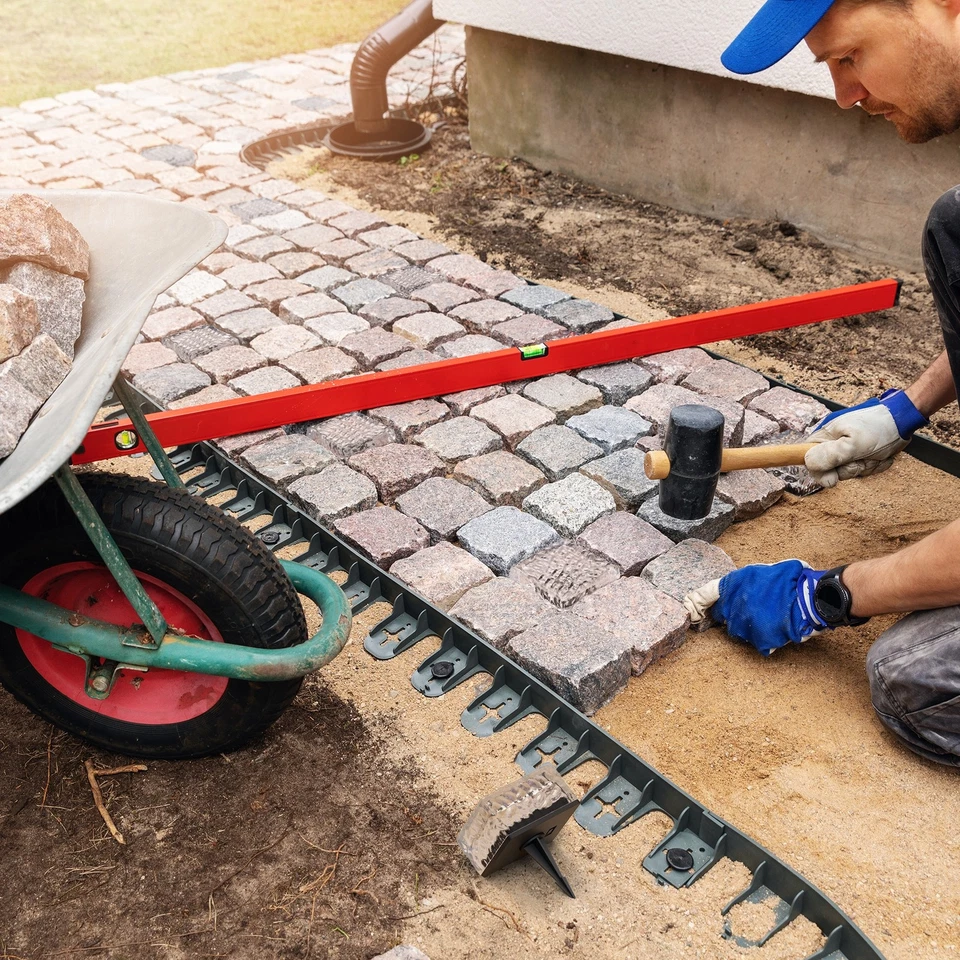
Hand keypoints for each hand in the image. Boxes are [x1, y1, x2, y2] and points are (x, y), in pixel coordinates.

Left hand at [683, 560, 830, 655]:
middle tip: (755, 610)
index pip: (704, 594)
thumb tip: (739, 590)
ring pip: (740, 631)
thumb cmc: (792, 580)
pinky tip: (779, 628)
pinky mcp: (757, 639)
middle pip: (724, 616)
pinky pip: (758, 642)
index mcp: (733, 584)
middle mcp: (734, 604)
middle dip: (734, 614)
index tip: (691, 610)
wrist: (813, 596)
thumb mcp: (764, 570)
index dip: (696, 603)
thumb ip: (745, 582)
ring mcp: (744, 623)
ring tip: (771, 617)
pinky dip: (767, 639)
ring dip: (751, 627)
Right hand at [804, 390, 927, 487]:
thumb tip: (812, 468)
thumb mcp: (853, 444)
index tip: (833, 476)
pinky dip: (873, 466)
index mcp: (824, 436)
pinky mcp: (860, 455)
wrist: (903, 421)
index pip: (808, 459)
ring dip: (864, 467)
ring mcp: (846, 449)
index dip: (819, 470)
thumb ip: (830, 456)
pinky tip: (880, 456)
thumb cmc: (879, 428)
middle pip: (830, 470)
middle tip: (862, 458)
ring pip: (848, 472)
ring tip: (874, 454)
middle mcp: (832, 443)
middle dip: (850, 469)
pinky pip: (861, 470)